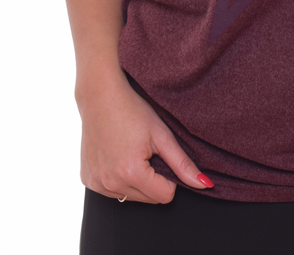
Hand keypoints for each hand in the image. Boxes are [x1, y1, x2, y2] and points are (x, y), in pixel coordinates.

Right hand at [78, 70, 212, 202]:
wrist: (99, 95)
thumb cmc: (132, 110)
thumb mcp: (162, 134)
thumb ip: (183, 164)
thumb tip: (205, 185)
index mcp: (132, 173)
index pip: (165, 196)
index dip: (170, 177)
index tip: (161, 155)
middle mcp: (111, 184)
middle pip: (148, 199)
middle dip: (153, 179)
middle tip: (145, 150)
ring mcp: (96, 184)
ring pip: (130, 196)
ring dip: (136, 180)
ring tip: (130, 151)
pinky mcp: (88, 180)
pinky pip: (112, 190)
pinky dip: (118, 178)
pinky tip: (116, 154)